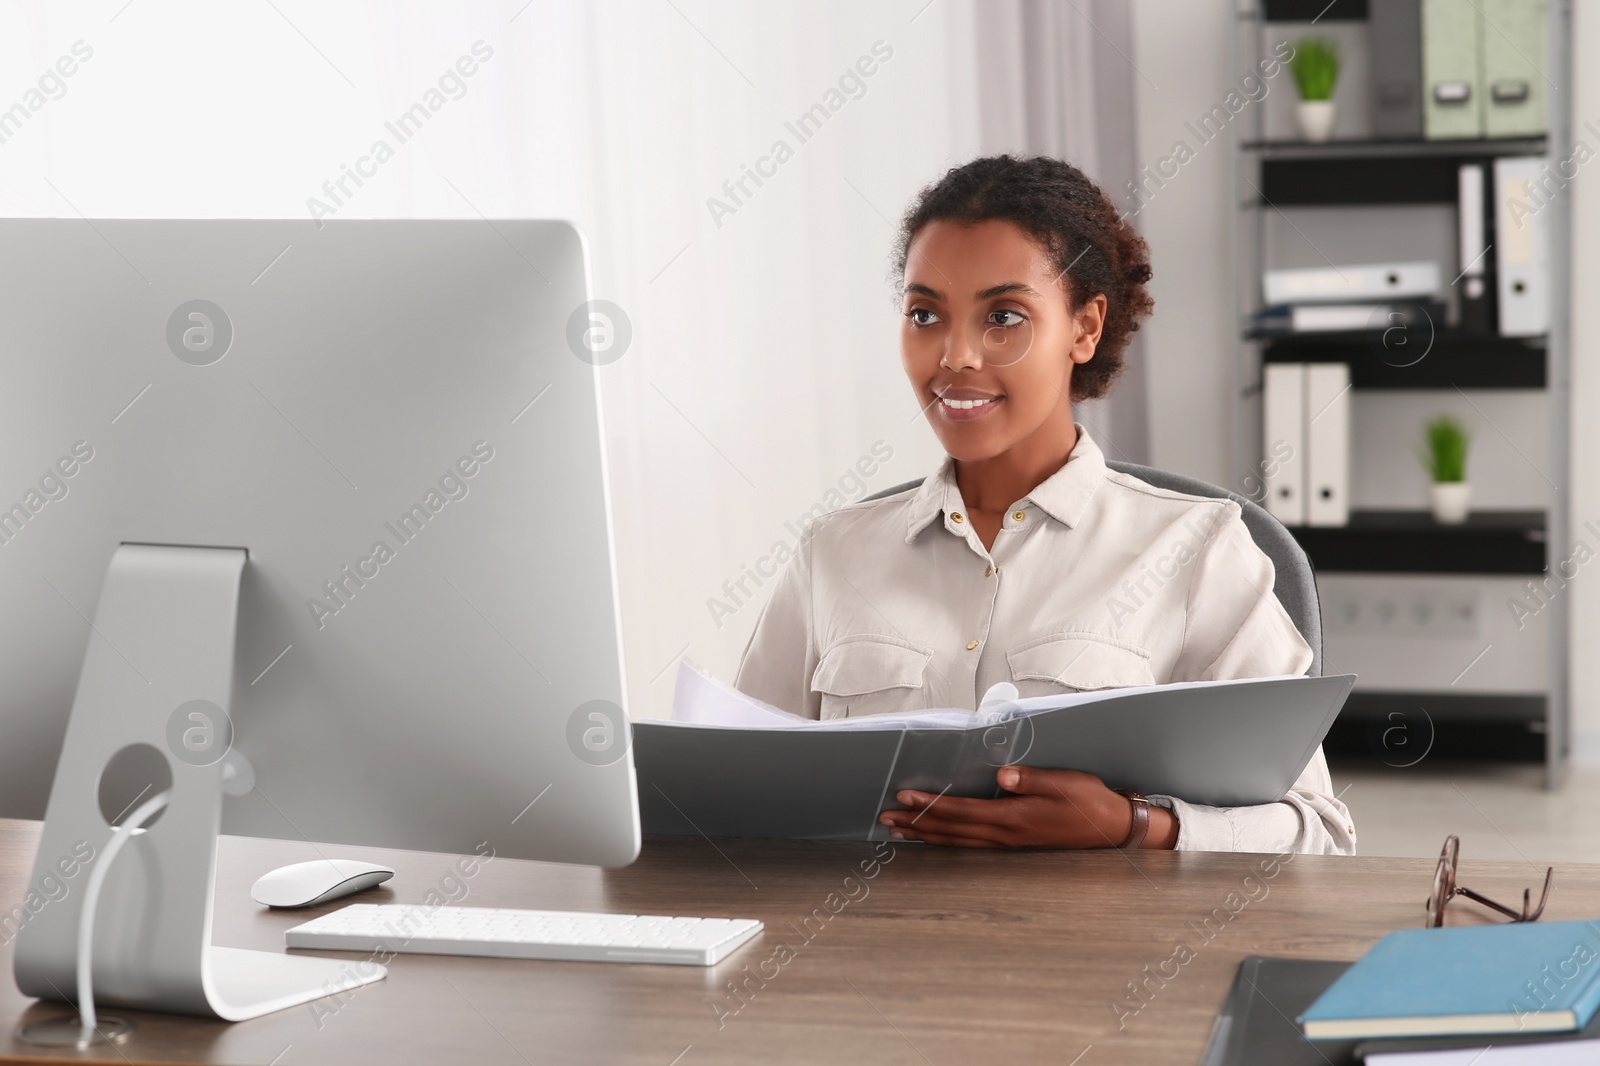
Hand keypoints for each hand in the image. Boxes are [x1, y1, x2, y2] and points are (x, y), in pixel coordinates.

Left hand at [877, 765, 1177, 848]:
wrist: (1113, 830)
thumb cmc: (1089, 802)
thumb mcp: (1064, 783)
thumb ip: (1031, 779)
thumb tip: (1001, 775)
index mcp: (1013, 818)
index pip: (961, 810)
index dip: (931, 804)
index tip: (904, 796)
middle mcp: (1005, 835)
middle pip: (951, 830)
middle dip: (917, 823)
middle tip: (885, 818)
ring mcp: (1008, 845)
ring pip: (957, 842)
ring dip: (926, 836)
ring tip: (898, 833)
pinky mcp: (1013, 846)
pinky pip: (970, 847)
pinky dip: (946, 843)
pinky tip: (934, 841)